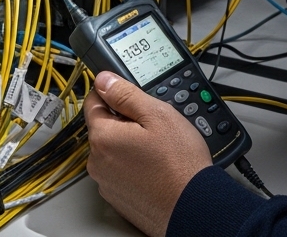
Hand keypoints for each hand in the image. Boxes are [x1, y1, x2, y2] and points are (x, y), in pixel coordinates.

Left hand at [85, 72, 211, 236]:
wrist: (193, 207)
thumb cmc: (179, 164)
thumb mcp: (158, 115)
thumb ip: (126, 94)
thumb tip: (104, 80)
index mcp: (103, 137)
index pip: (93, 101)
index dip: (112, 92)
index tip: (127, 93)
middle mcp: (97, 162)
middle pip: (104, 128)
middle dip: (124, 122)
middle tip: (154, 126)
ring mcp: (106, 183)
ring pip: (113, 150)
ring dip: (129, 145)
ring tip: (158, 150)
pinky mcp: (117, 198)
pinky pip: (119, 172)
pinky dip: (133, 166)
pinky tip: (155, 167)